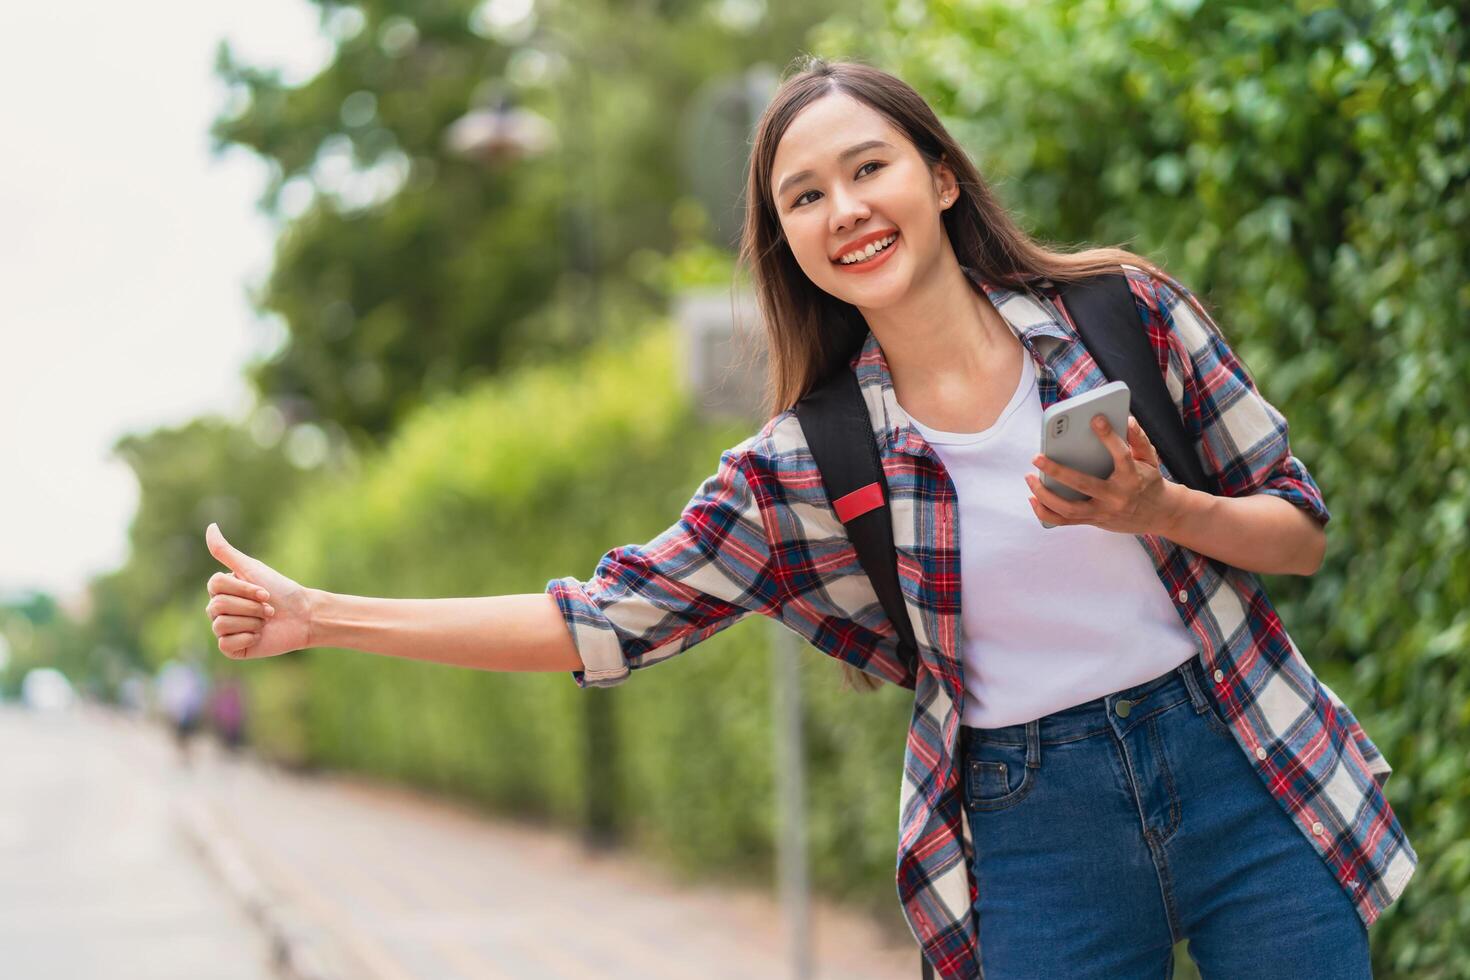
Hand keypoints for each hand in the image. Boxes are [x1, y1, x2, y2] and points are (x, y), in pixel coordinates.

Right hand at [204, 523, 313, 659]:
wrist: (303, 616)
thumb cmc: (281, 590)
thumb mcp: (252, 568)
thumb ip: (226, 551)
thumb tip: (210, 526)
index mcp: (222, 590)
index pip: (215, 585)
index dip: (243, 589)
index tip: (265, 591)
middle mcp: (219, 609)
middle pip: (218, 606)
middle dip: (250, 606)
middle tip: (268, 608)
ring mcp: (224, 629)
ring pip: (220, 624)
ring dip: (251, 621)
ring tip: (265, 621)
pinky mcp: (232, 648)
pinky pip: (225, 644)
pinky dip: (247, 638)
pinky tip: (259, 636)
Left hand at [1024, 414, 1179, 534]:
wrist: (1161, 515)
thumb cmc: (1150, 480)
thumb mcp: (1150, 458)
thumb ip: (1138, 439)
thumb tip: (1127, 419)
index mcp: (1132, 476)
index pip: (1120, 455)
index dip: (1109, 436)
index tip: (1095, 418)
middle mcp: (1116, 496)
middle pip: (1083, 485)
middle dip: (1057, 471)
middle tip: (1036, 457)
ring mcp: (1103, 512)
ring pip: (1069, 508)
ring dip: (1045, 494)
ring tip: (1029, 477)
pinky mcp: (1094, 521)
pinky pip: (1065, 521)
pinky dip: (1045, 512)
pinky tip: (1032, 498)